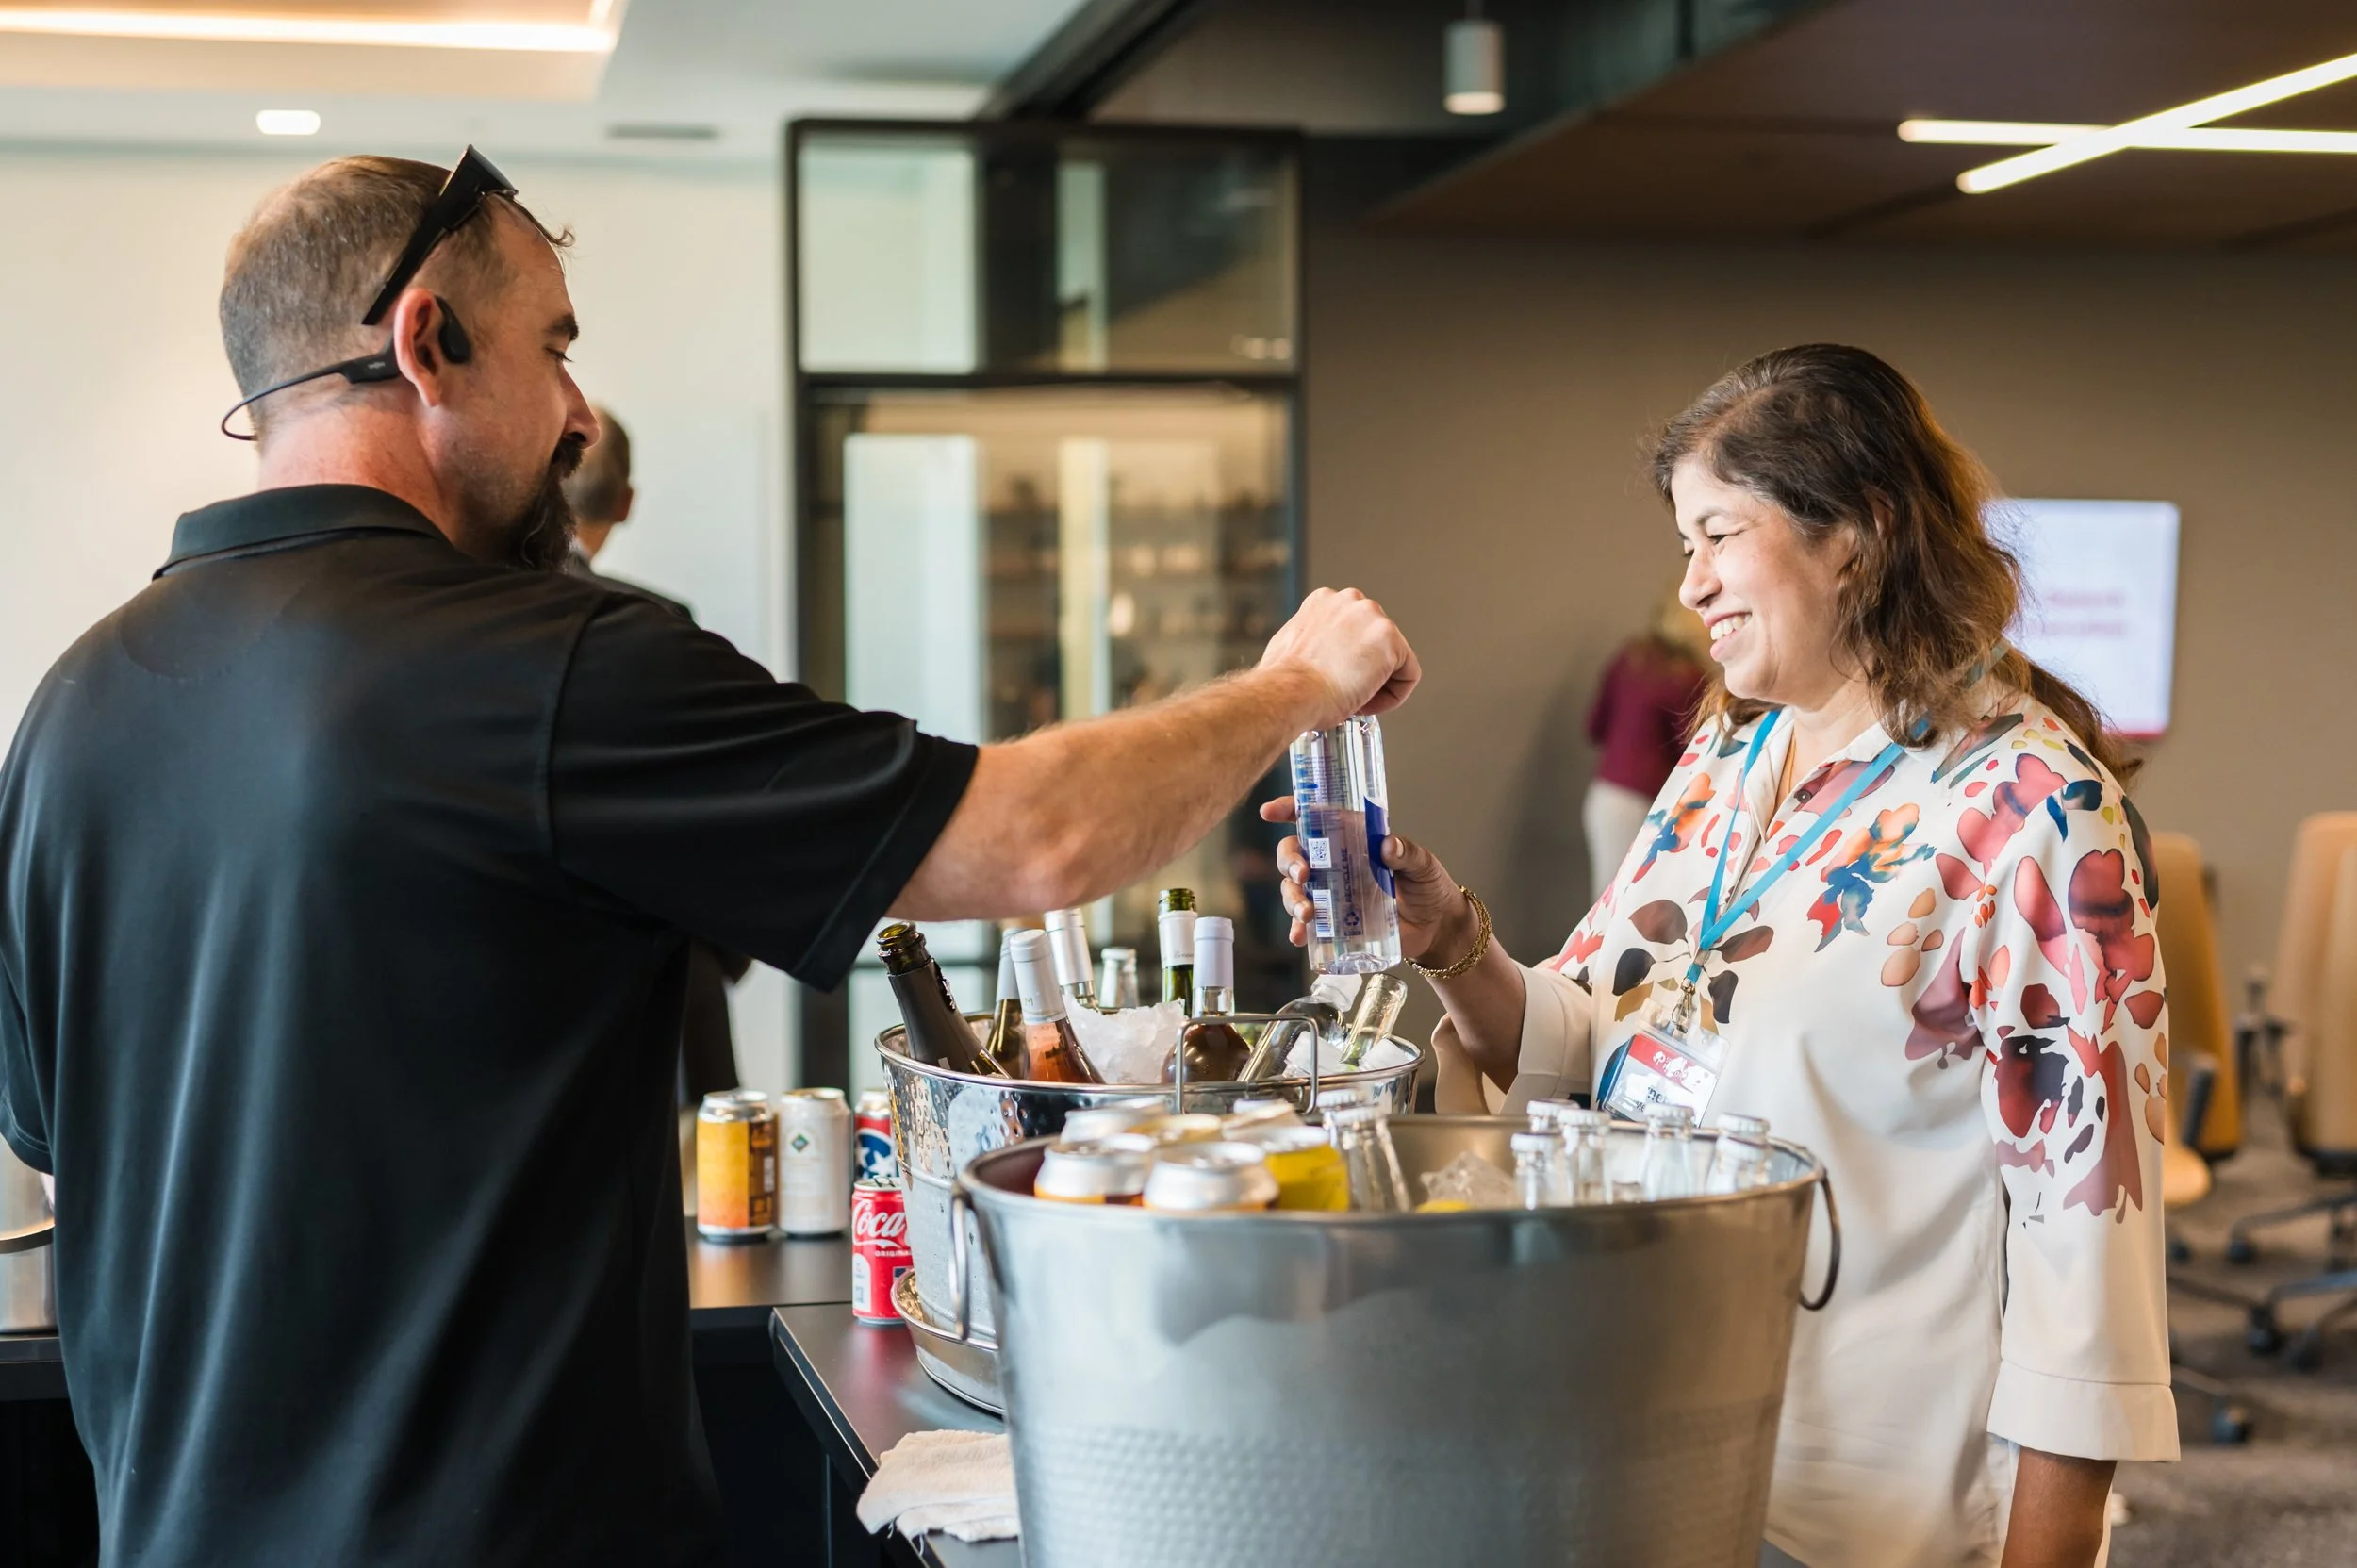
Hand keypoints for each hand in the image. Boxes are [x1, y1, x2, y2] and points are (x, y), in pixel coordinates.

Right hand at [1257, 587, 1419, 725]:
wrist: (1290, 693)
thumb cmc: (1284, 682)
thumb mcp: (1289, 647)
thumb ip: (1311, 641)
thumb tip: (1316, 657)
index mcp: (1324, 600)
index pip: (1354, 630)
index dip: (1346, 662)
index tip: (1334, 679)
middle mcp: (1350, 600)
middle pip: (1377, 641)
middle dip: (1366, 669)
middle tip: (1345, 691)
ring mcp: (1373, 617)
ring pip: (1395, 659)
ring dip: (1379, 683)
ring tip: (1354, 698)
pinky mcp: (1391, 640)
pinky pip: (1409, 675)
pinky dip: (1394, 695)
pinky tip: (1368, 702)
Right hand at [1260, 797, 1471, 964]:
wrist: (1437, 928)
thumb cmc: (1429, 888)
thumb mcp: (1423, 865)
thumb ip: (1408, 854)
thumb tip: (1388, 846)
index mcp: (1353, 839)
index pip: (1315, 818)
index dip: (1289, 811)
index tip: (1270, 812)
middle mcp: (1334, 863)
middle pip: (1294, 854)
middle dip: (1289, 861)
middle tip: (1303, 874)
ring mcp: (1331, 893)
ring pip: (1294, 890)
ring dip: (1292, 899)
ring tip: (1307, 913)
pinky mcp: (1334, 922)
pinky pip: (1306, 924)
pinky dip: (1299, 930)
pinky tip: (1300, 936)